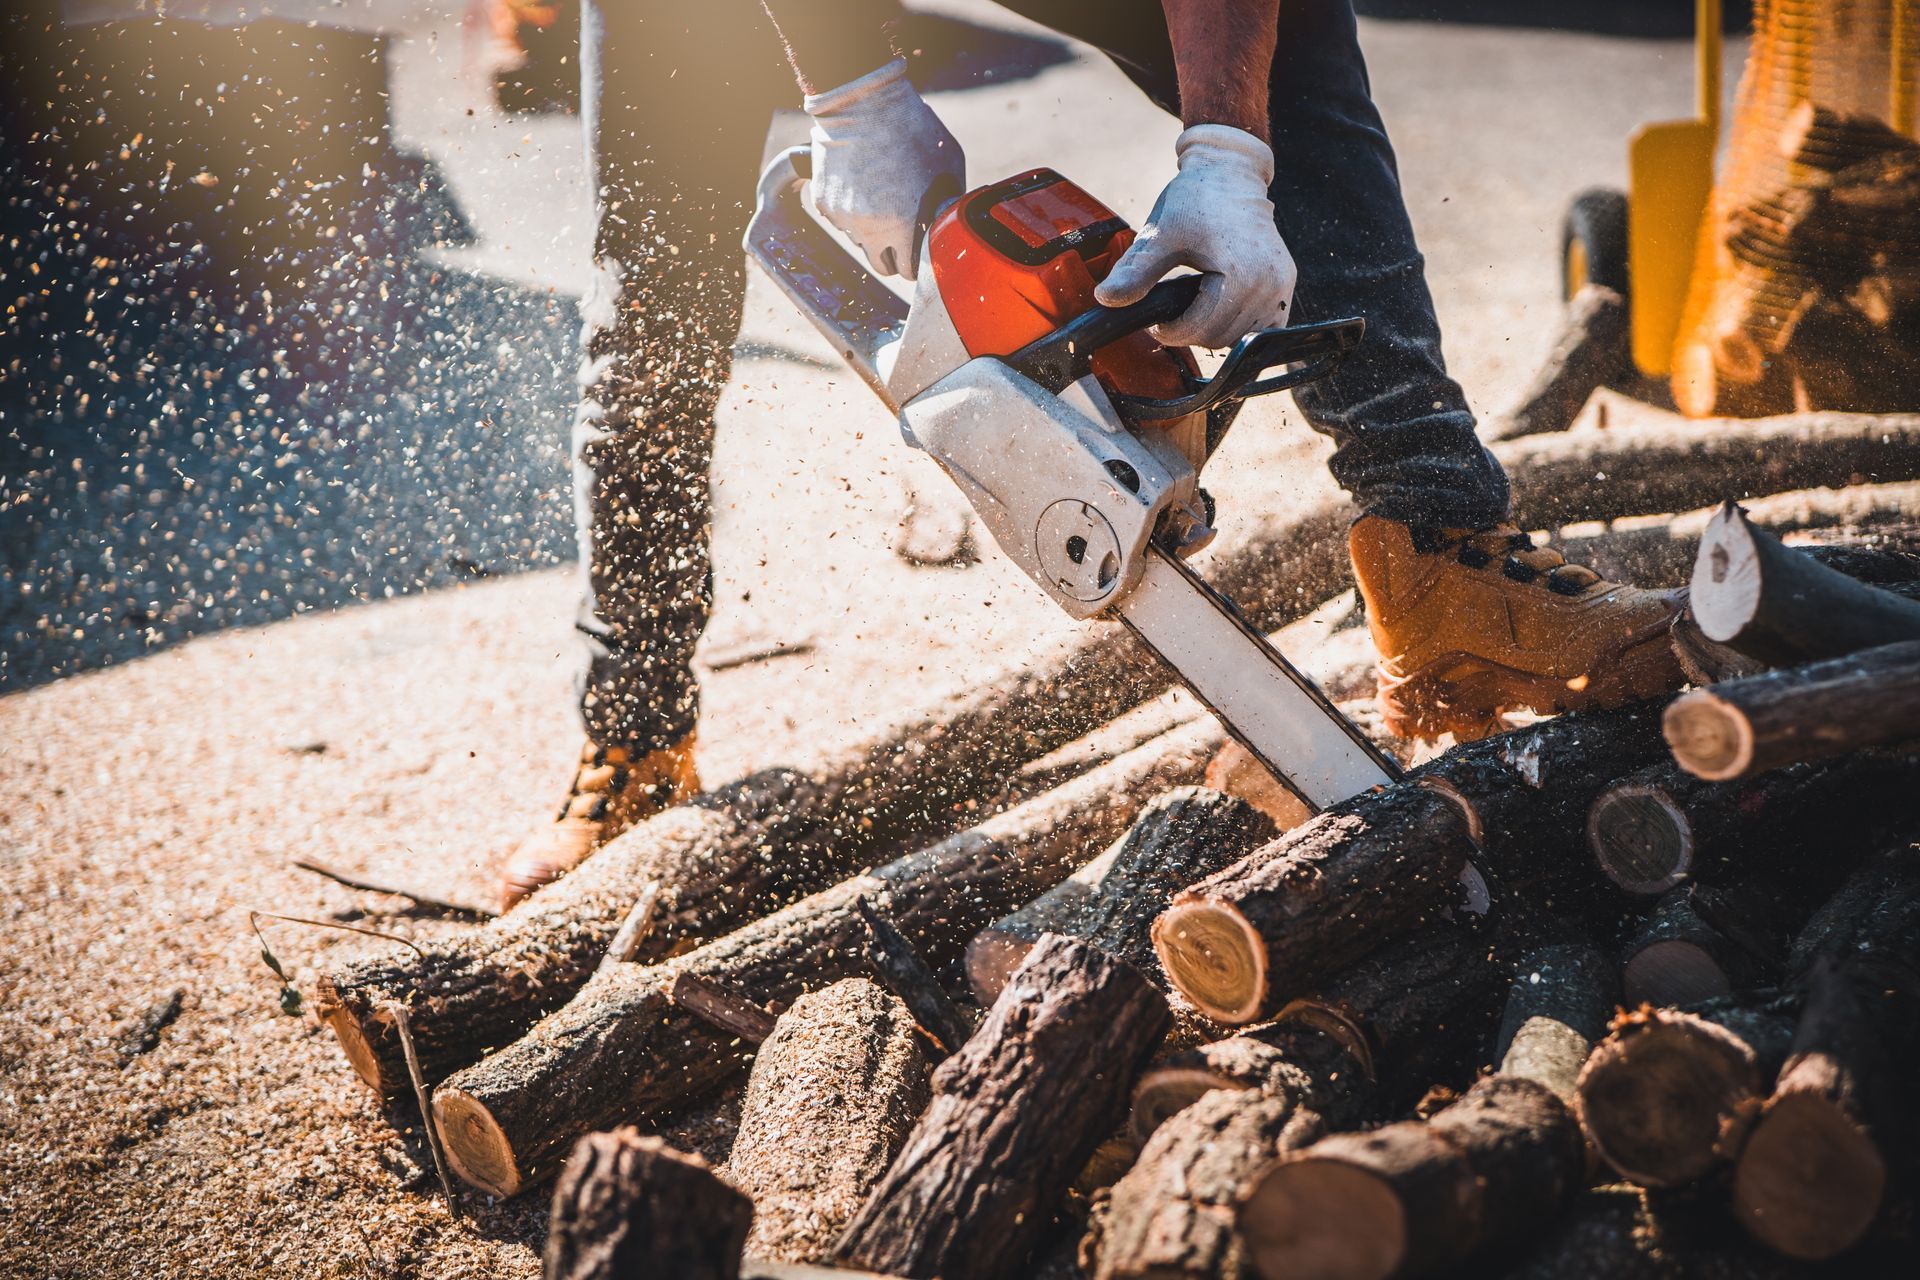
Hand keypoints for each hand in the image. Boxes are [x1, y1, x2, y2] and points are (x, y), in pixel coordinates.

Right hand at [805, 58, 963, 281]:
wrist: (862, 100)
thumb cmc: (913, 129)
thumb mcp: (949, 166)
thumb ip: (948, 204)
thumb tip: (949, 226)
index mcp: (904, 226)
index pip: (909, 271)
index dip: (916, 261)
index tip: (919, 249)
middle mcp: (870, 229)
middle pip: (881, 266)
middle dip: (893, 254)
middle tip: (902, 231)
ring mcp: (843, 217)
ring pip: (860, 241)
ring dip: (871, 228)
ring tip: (882, 192)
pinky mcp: (823, 203)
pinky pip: (841, 220)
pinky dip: (851, 209)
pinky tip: (862, 181)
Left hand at [1094, 125, 1295, 348]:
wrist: (1230, 172)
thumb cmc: (1196, 199)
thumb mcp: (1160, 236)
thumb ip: (1135, 272)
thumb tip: (1104, 299)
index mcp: (1241, 274)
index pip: (1202, 330)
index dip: (1172, 332)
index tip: (1158, 321)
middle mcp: (1269, 283)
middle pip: (1221, 338)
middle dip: (1191, 331)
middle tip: (1173, 310)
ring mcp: (1282, 285)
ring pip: (1241, 337)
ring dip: (1213, 329)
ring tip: (1195, 302)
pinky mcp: (1286, 284)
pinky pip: (1262, 326)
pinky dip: (1238, 325)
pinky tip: (1218, 305)